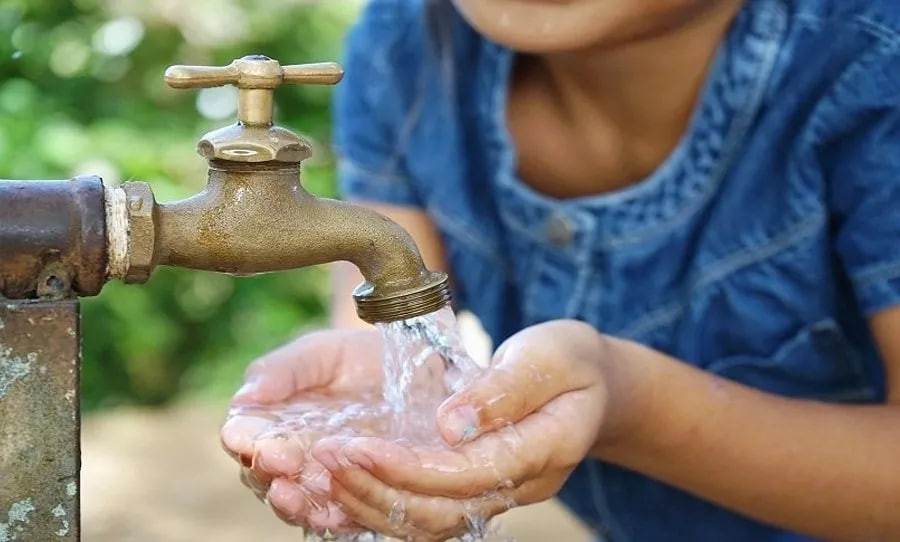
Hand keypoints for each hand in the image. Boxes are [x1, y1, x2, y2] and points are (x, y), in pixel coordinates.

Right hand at [220, 328, 384, 532]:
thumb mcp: (322, 353)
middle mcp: (290, 456)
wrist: (416, 370)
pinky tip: (332, 514)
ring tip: (294, 496)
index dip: (244, 440)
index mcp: (271, 421)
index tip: (251, 440)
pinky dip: (333, 517)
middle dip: (267, 471)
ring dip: (292, 503)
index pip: (245, 437)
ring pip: (296, 502)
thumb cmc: (358, 358)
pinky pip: (339, 516)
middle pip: (264, 474)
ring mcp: (322, 480)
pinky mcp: (357, 496)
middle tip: (281, 461)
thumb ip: (283, 370)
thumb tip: (243, 398)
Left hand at [310, 320, 618, 539]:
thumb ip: (504, 390)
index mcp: (543, 450)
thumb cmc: (570, 361)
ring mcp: (497, 493)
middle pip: (442, 512)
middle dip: (378, 489)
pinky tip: (342, 484)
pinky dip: (381, 503)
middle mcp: (518, 486)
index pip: (469, 475)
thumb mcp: (548, 357)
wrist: (591, 384)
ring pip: (428, 524)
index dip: (410, 469)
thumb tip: (450, 424)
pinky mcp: (474, 489)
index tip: (358, 447)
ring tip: (322, 472)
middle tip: (325, 459)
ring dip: (371, 502)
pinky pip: (425, 513)